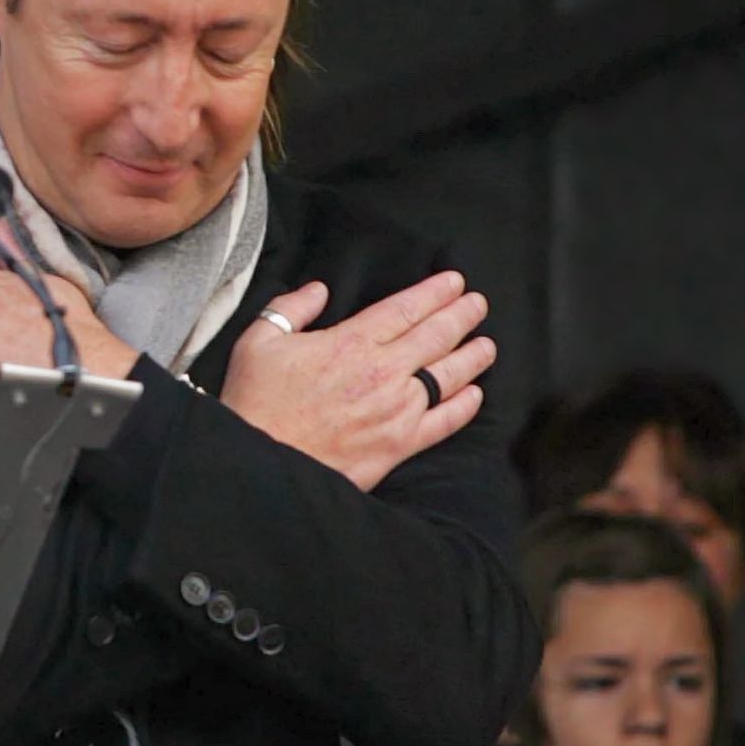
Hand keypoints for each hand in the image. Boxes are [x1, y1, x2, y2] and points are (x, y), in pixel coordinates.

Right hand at [219, 270, 496, 491]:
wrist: (262, 463)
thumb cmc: (256, 403)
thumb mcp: (259, 342)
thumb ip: (290, 309)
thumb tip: (318, 290)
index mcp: (352, 342)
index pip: (406, 309)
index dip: (435, 292)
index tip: (455, 281)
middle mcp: (383, 373)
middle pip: (435, 336)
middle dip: (462, 316)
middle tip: (478, 304)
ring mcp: (396, 411)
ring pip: (447, 376)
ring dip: (472, 357)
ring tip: (488, 345)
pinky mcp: (398, 446)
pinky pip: (443, 423)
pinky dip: (463, 407)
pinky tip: (474, 395)